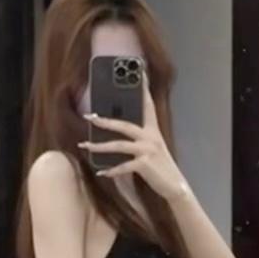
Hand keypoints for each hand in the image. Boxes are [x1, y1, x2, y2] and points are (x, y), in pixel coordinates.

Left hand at [79, 77, 188, 203]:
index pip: (148, 105)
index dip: (144, 88)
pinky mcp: (145, 165)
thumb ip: (138, 139)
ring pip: (119, 145)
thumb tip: (118, 132)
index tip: (140, 71)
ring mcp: (148, 150)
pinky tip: (101, 172)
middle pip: (124, 125)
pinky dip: (111, 171)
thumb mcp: (151, 149)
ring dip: (99, 146)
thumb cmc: (160, 167)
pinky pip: (123, 166)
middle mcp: (151, 137)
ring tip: (84, 145)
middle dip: (104, 121)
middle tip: (88, 117)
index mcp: (153, 131)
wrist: (174, 186)